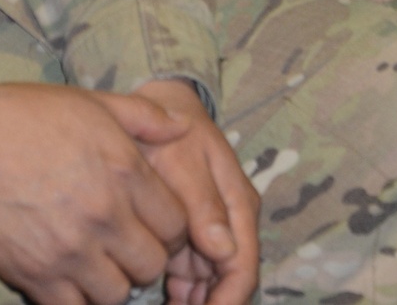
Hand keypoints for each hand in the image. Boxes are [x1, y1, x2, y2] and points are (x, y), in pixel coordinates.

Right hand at [0, 82, 188, 304]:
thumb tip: (183, 128)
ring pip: (116, 294)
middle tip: (130, 245)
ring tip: (100, 262)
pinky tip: (70, 277)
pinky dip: (77, 298)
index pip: (176, 223)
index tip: (156, 223)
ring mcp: (69, 251)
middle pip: (152, 265)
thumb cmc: (29, 116)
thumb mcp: (94, 103)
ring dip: (113, 281)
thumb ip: (146, 118)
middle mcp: (104, 217)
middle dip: (147, 257)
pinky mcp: (34, 276)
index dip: (172, 228)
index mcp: (126, 172)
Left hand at [130, 80, 259, 304]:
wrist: (158, 110)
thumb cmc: (172, 131)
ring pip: (207, 286)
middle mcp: (230, 224)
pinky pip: (189, 277)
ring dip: (191, 303)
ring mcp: (209, 232)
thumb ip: (203, 204)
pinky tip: (154, 297)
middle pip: (226, 284)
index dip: (225, 302)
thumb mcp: (184, 161)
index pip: (241, 268)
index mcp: (238, 206)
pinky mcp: (190, 236)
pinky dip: (178, 294)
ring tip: (156, 303)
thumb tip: (224, 250)